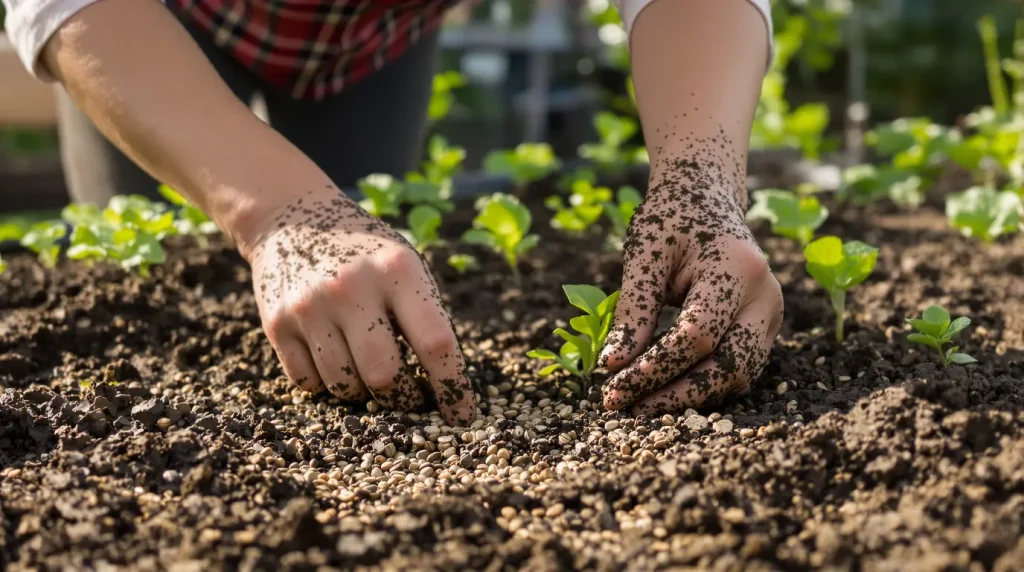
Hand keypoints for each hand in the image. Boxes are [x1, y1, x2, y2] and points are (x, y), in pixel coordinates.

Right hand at [242, 190, 475, 425]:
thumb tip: (444, 386)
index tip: (461, 416)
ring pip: (345, 385)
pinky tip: (336, 362)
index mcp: (397, 270)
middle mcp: (352, 287)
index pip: (435, 342)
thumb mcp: (404, 266)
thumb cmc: (366, 254)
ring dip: (364, 393)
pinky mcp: (278, 323)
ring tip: (370, 373)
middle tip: (410, 398)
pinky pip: (309, 383)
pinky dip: (328, 386)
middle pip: (384, 375)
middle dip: (403, 398)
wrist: (291, 219)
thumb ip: (423, 316)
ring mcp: (310, 306)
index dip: (452, 386)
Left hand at [599, 142, 782, 414]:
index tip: (614, 385)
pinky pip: (738, 369)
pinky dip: (703, 384)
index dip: (656, 367)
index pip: (697, 336)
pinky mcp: (765, 329)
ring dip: (690, 397)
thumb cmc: (672, 220)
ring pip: (738, 375)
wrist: (707, 198)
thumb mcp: (644, 254)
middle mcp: (767, 296)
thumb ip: (633, 308)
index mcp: (738, 269)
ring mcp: (772, 315)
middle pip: (728, 365)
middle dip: (676, 394)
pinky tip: (663, 390)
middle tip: (626, 406)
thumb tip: (613, 364)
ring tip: (639, 404)